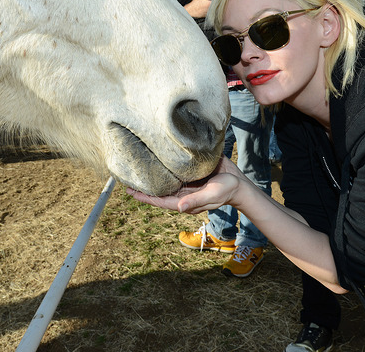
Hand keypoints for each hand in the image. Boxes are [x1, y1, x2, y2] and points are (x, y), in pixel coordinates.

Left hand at [125, 156, 246, 213]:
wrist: (238, 182)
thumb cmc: (226, 191)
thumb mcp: (212, 195)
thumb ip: (195, 201)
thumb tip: (178, 207)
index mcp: (183, 200)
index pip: (159, 200)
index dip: (144, 197)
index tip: (130, 191)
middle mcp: (181, 192)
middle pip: (158, 190)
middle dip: (144, 186)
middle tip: (126, 177)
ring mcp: (185, 183)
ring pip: (164, 181)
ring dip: (151, 176)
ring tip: (136, 167)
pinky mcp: (190, 173)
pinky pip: (173, 171)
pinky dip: (163, 167)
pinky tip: (154, 159)